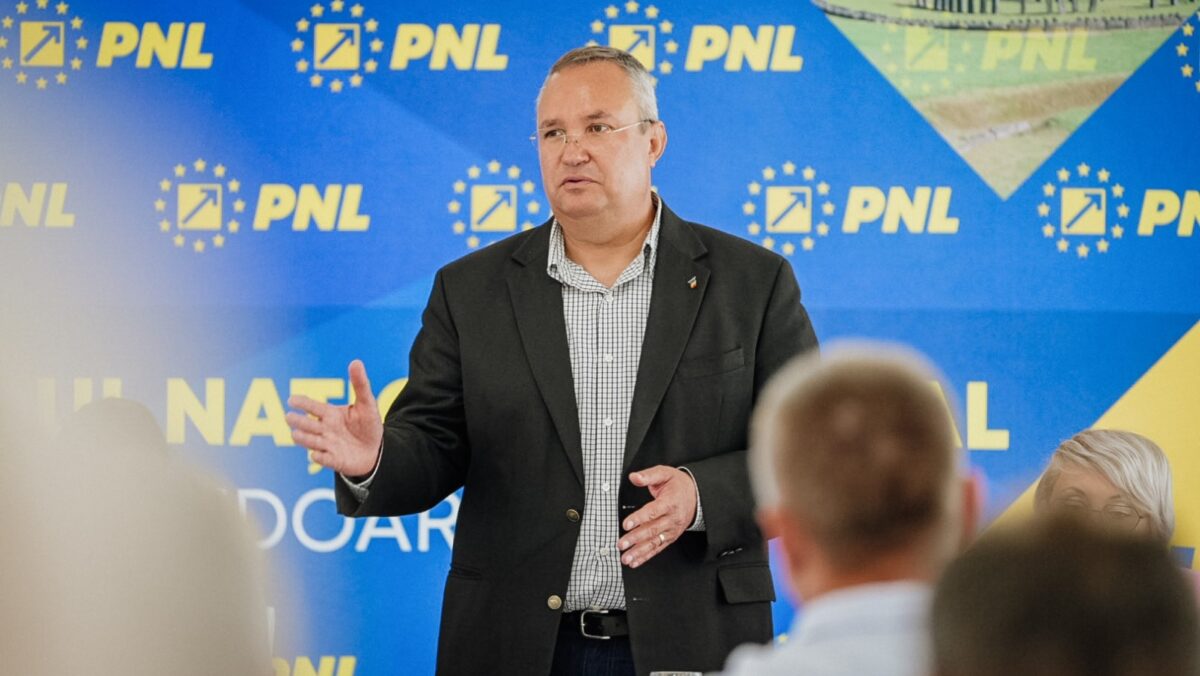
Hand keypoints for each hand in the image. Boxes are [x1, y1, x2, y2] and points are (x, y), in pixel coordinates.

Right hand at [286, 359, 383, 477]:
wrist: (375, 450)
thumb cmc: (367, 425)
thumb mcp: (367, 403)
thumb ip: (360, 384)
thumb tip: (356, 361)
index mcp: (330, 414)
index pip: (313, 407)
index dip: (302, 403)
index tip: (292, 399)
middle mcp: (325, 429)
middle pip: (308, 425)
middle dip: (299, 422)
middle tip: (289, 417)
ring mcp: (328, 446)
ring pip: (311, 442)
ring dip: (303, 438)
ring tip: (295, 434)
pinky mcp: (334, 460)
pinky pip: (324, 459)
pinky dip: (319, 457)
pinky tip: (316, 454)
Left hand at [618, 466, 696, 567]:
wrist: (696, 495)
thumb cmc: (678, 485)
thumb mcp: (664, 473)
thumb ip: (648, 475)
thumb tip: (634, 477)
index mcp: (670, 502)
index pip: (653, 512)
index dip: (639, 518)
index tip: (626, 524)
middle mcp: (672, 518)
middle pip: (652, 530)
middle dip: (635, 539)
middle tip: (621, 544)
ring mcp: (671, 530)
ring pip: (654, 543)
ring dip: (639, 552)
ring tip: (626, 558)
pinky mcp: (670, 537)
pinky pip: (658, 548)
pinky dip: (646, 557)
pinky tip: (635, 562)